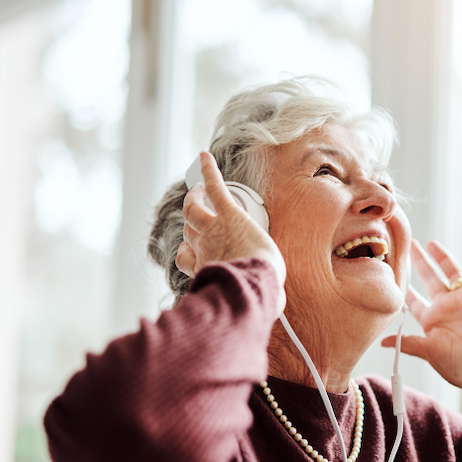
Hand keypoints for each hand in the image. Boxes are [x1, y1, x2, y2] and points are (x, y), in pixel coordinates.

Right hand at [177, 152, 285, 313]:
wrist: (253, 283)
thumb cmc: (254, 295)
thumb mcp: (254, 300)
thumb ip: (262, 298)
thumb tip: (276, 304)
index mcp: (204, 268)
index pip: (185, 257)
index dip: (187, 252)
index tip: (191, 251)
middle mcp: (202, 247)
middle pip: (188, 229)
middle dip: (190, 222)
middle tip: (196, 211)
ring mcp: (212, 228)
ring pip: (193, 208)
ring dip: (194, 196)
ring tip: (197, 188)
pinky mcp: (228, 213)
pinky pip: (214, 187)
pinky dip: (208, 170)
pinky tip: (206, 156)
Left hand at [380, 233, 461, 405]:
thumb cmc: (460, 365)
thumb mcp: (429, 352)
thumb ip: (408, 343)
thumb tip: (382, 342)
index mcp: (432, 320)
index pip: (415, 301)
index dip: (404, 290)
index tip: (392, 275)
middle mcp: (447, 306)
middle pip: (430, 279)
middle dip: (419, 264)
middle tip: (408, 247)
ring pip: (451, 271)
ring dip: (441, 256)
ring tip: (429, 243)